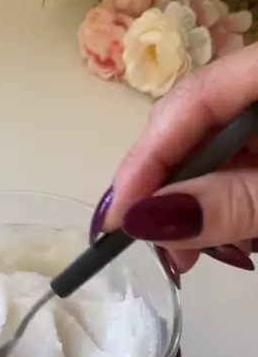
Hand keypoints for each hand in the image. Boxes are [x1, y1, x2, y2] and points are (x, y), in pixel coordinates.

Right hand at [92, 42, 257, 272]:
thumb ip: (229, 204)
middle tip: (154, 248)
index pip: (190, 101)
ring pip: (213, 148)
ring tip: (185, 256)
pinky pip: (238, 160)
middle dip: (165, 188)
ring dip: (192, 204)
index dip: (146, 161)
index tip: (118, 221)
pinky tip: (217, 234)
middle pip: (194, 124)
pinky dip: (223, 198)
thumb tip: (140, 219)